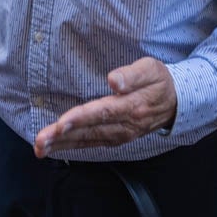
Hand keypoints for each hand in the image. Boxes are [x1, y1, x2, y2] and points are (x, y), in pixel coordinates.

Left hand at [33, 57, 177, 156]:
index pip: (103, 113)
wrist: (176, 103)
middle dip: (63, 137)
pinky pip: (92, 143)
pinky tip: (56, 147)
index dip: (82, 118)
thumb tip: (113, 80)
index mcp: (132, 106)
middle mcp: (125, 125)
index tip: (62, 123)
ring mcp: (120, 135)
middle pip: (90, 131)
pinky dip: (72, 146)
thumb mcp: (151, 69)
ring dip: (62, 145)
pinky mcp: (116, 138)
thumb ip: (132, 74)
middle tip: (40, 141)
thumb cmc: (160, 81)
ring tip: (40, 147)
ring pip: (88, 141)